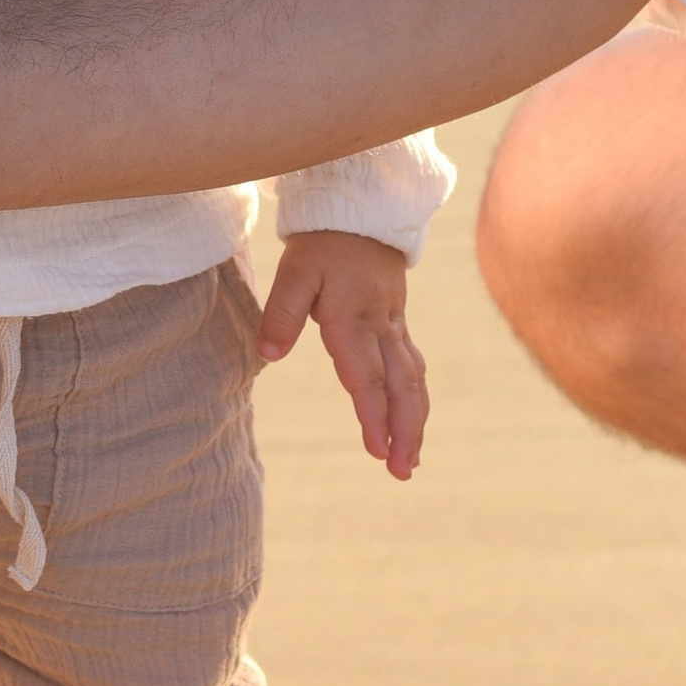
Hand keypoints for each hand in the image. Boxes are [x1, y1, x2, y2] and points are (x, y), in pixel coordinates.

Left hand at [257, 231, 427, 479]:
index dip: (372, 413)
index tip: (376, 449)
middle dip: (403, 430)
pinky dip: (416, 401)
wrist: (361, 214)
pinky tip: (414, 427)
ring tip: (410, 463)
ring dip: (414, 422)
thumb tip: (269, 355)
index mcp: (353, 318)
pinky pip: (414, 369)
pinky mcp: (399, 327)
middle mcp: (381, 327)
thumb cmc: (323, 244)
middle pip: (400, 386)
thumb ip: (281, 312)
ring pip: (413, 381)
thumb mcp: (295, 270)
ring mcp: (395, 327)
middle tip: (400, 471)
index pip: (365, 374)